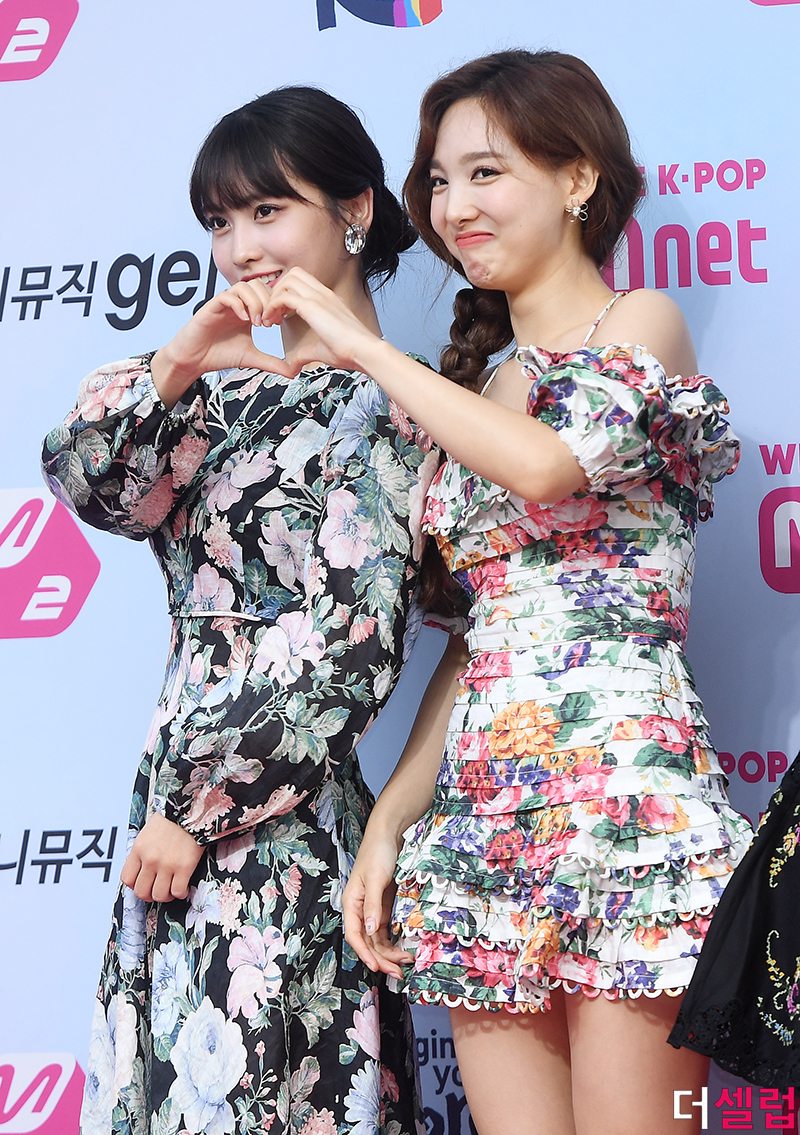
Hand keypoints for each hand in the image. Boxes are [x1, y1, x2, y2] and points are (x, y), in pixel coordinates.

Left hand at [120, 812, 203, 901]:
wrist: (192, 811)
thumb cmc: (172, 819)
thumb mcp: (148, 833)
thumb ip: (142, 852)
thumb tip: (143, 870)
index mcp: (139, 849)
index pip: (127, 879)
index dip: (135, 885)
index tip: (144, 883)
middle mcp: (150, 859)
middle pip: (141, 891)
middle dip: (149, 895)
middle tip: (158, 890)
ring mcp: (167, 865)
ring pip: (159, 895)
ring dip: (166, 896)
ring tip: (172, 889)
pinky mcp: (185, 867)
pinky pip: (178, 891)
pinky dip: (181, 893)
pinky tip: (184, 887)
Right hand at [151, 281, 292, 407]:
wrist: (194, 359)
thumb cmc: (219, 354)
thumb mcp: (252, 358)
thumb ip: (272, 362)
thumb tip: (293, 372)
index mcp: (248, 311)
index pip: (267, 294)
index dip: (276, 305)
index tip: (279, 323)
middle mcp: (237, 304)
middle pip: (259, 285)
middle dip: (268, 302)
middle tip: (269, 324)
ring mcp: (224, 303)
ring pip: (244, 286)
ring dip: (255, 303)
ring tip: (257, 323)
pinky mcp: (211, 307)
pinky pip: (227, 295)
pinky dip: (239, 305)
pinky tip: (244, 320)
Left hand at [262, 267, 381, 375]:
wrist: (364, 351)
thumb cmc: (350, 352)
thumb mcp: (322, 350)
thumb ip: (305, 354)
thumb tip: (294, 365)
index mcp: (329, 300)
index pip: (303, 282)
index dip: (287, 295)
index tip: (281, 316)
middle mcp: (323, 294)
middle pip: (293, 274)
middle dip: (278, 291)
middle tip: (273, 314)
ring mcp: (319, 297)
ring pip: (287, 280)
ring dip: (274, 297)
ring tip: (271, 319)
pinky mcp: (312, 306)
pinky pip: (283, 296)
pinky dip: (272, 307)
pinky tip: (272, 322)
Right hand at [343, 830, 412, 978]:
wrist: (390, 834)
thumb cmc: (377, 852)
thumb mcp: (375, 878)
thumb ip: (372, 905)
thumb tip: (370, 930)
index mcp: (352, 903)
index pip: (354, 935)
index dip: (363, 953)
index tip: (375, 967)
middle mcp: (361, 910)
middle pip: (368, 942)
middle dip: (381, 959)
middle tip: (398, 972)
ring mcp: (374, 909)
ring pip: (378, 940)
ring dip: (389, 954)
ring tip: (405, 964)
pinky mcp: (385, 907)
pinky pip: (387, 931)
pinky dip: (394, 942)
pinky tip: (404, 950)